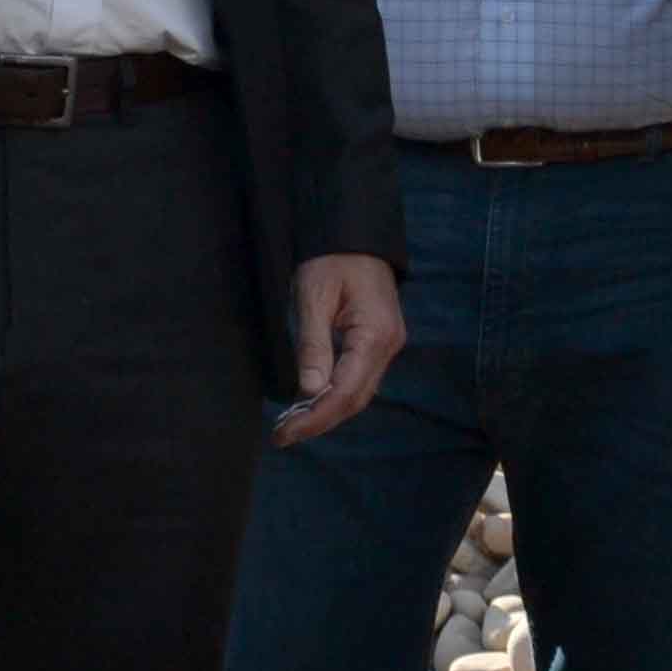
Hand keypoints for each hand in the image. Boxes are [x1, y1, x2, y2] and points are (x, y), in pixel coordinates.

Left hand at [276, 253, 405, 447]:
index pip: (345, 392)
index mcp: (375, 334)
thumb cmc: (332, 259)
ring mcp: (388, 344)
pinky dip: (335, 395)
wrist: (356, 235)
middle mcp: (389, 345)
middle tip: (282, 435)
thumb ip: (313, 345)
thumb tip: (307, 391)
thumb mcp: (313, 297)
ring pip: (359, 393)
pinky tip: (311, 401)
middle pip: (355, 400)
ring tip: (290, 423)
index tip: (284, 434)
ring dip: (326, 412)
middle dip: (319, 422)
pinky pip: (359, 379)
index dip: (315, 419)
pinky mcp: (380, 342)